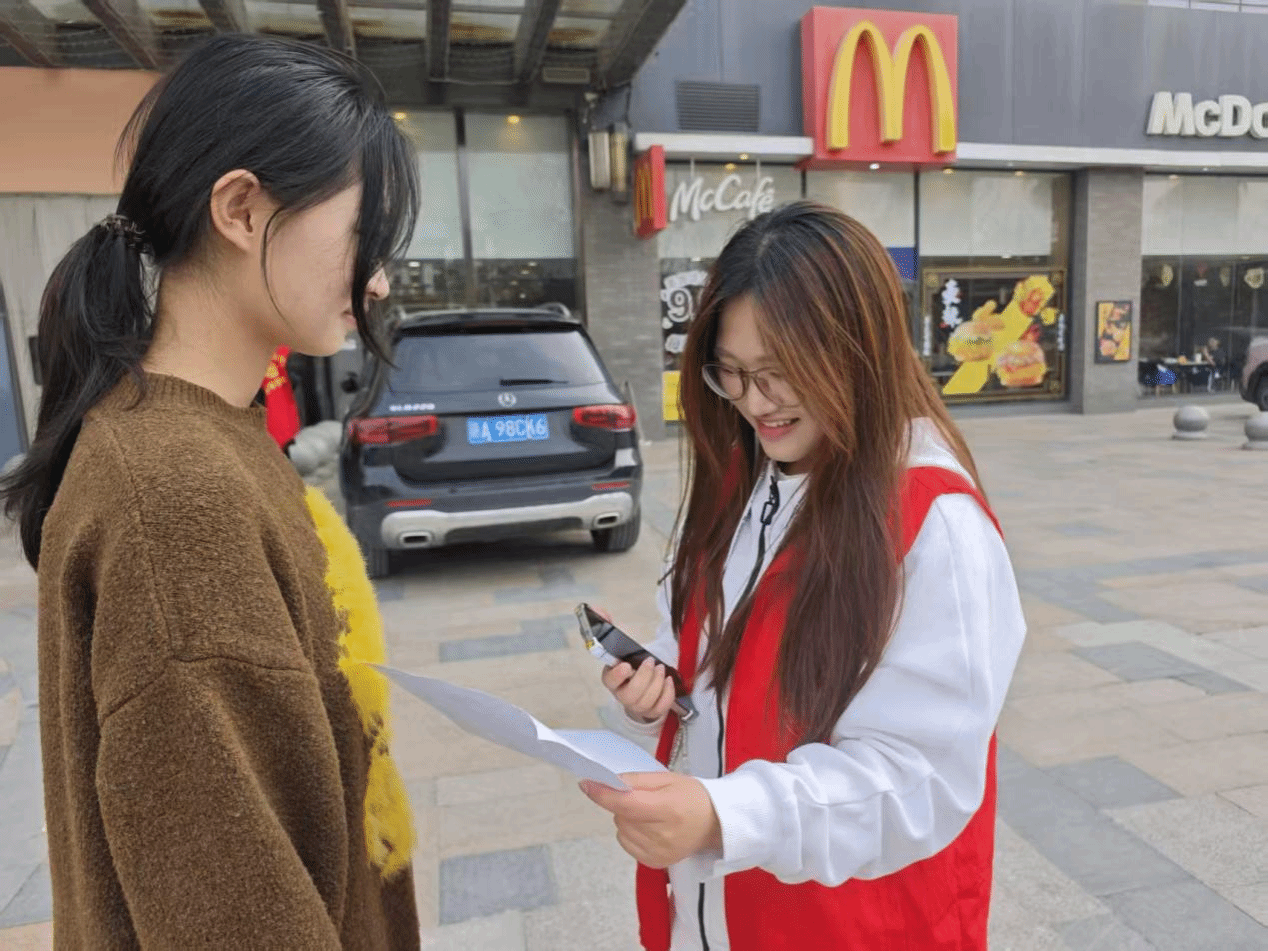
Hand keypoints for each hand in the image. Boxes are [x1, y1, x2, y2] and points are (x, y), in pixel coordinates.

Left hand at [579, 772, 721, 867]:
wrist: (716, 824)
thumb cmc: (693, 796)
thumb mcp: (667, 778)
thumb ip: (637, 780)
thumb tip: (609, 781)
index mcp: (668, 809)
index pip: (626, 803)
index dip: (603, 794)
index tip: (586, 784)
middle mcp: (662, 835)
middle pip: (621, 817)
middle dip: (623, 804)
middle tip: (643, 798)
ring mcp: (658, 853)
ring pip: (621, 830)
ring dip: (626, 819)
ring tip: (649, 814)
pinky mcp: (655, 863)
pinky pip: (626, 844)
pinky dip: (630, 833)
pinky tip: (649, 827)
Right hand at [602, 657, 675, 723]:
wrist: (644, 680)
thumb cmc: (635, 668)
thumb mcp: (628, 658)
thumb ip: (627, 656)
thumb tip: (630, 658)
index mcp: (613, 682)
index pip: (610, 681)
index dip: (618, 676)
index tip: (627, 665)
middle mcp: (622, 698)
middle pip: (630, 696)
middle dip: (644, 677)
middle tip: (651, 661)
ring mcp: (637, 708)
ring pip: (646, 702)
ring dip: (657, 682)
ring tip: (660, 668)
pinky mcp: (652, 713)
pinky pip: (661, 707)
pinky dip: (668, 692)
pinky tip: (668, 680)